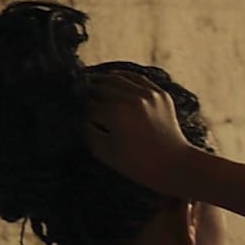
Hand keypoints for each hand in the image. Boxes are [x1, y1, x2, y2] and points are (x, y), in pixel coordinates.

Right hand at [81, 73, 201, 193]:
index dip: (75, 108)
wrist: (177, 166)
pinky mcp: (160, 93)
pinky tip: (110, 81)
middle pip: (98, 88)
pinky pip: (135, 78)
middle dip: (85, 93)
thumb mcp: (104, 151)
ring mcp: (148, 94)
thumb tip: (74, 116)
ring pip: (115, 78)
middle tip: (74, 96)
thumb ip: (86, 130)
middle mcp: (132, 99)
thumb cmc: (139, 165)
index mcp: (116, 114)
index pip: (86, 104)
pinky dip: (120, 78)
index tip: (67, 110)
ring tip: (88, 86)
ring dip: (99, 82)